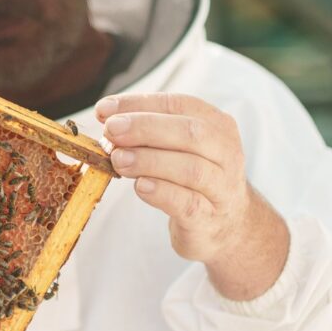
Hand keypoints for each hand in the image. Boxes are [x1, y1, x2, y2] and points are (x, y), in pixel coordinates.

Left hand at [95, 93, 288, 300]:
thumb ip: (148, 134)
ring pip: (191, 169)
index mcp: (216, 126)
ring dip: (149, 161)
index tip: (104, 109)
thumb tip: (108, 119)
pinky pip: (188, 203)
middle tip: (111, 131)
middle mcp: (225, 153)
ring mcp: (221, 187)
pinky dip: (162, 192)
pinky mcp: (209, 218)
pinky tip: (139, 186)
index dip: (139, 104)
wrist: (227, 225)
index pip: (177, 105)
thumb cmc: (193, 180)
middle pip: (190, 133)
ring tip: (118, 160)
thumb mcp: (177, 149)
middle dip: (145, 128)